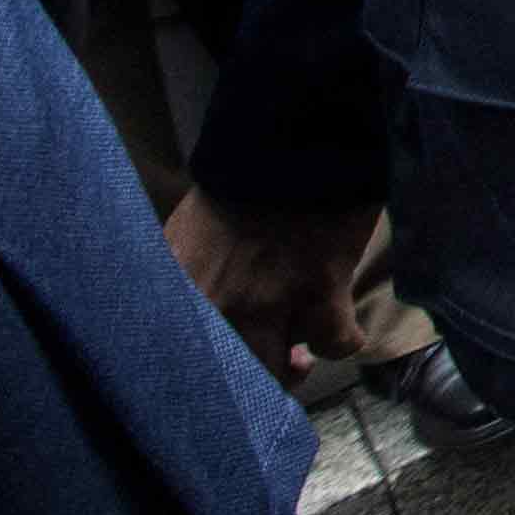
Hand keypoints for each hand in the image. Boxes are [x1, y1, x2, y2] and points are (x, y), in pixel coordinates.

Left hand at [166, 187, 376, 385]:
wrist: (301, 135)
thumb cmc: (243, 179)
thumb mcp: (190, 231)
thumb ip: (186, 279)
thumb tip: (201, 317)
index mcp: (176, 287)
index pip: (170, 359)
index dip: (195, 376)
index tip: (213, 372)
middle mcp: (215, 304)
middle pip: (225, 376)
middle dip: (246, 379)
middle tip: (261, 368)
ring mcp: (268, 302)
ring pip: (277, 371)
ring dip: (290, 369)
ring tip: (301, 358)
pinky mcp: (321, 292)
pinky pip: (336, 343)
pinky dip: (343, 340)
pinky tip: (344, 332)